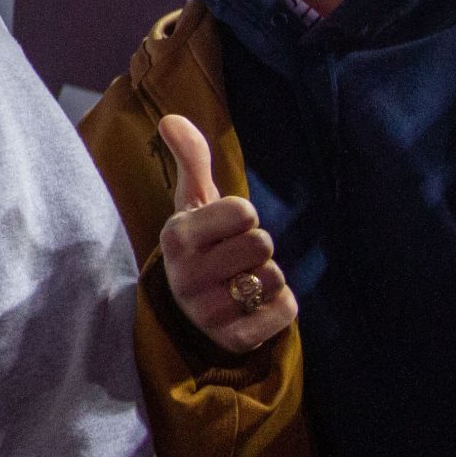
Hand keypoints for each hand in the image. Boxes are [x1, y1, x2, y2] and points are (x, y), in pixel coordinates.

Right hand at [156, 115, 295, 354]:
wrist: (189, 312)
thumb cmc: (200, 246)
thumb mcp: (192, 203)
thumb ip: (190, 159)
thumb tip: (170, 117)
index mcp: (175, 236)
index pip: (244, 211)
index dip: (243, 218)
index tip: (223, 231)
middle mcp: (185, 275)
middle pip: (262, 243)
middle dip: (257, 249)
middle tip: (234, 260)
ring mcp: (207, 311)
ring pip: (275, 277)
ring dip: (268, 278)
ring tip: (241, 284)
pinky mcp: (232, 339)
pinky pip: (285, 311)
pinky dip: (280, 307)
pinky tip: (255, 307)